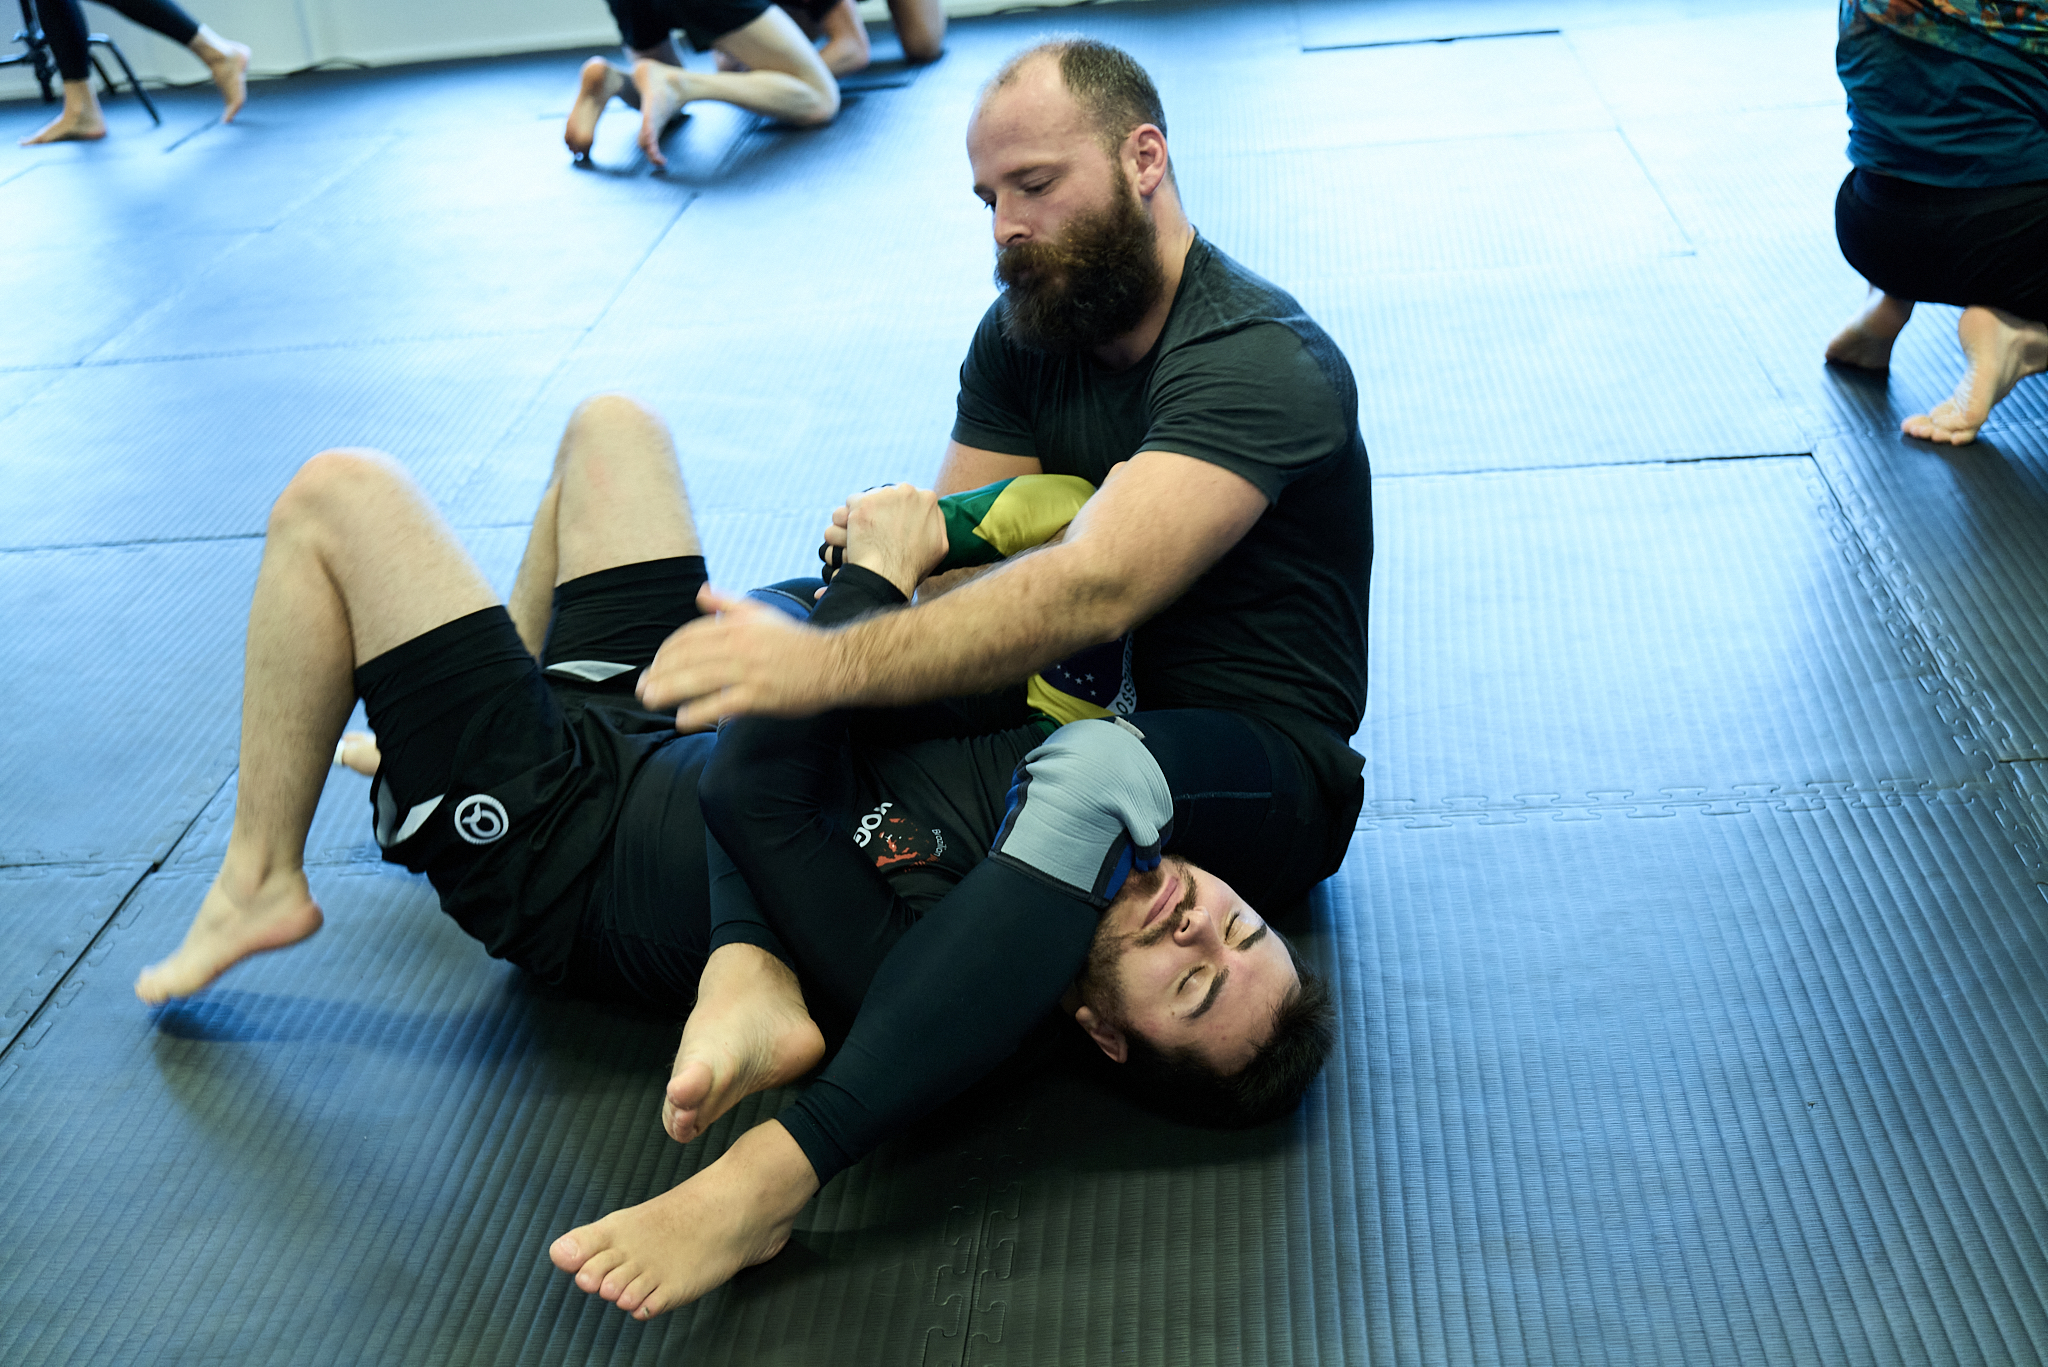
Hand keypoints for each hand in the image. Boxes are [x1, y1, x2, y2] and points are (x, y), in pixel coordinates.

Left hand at [638, 586, 844, 727]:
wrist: (833, 663)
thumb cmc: (796, 641)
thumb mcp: (761, 614)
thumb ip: (727, 604)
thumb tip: (700, 593)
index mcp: (737, 625)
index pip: (690, 636)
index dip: (667, 652)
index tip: (655, 666)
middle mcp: (739, 645)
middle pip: (688, 658)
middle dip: (660, 672)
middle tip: (642, 687)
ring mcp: (749, 671)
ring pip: (698, 680)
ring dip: (669, 690)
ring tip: (651, 700)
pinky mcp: (759, 696)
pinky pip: (721, 705)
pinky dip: (699, 712)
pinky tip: (682, 720)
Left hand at [837, 484, 947, 597]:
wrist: (888, 575)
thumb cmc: (914, 565)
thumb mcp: (940, 544)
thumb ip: (937, 522)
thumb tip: (932, 510)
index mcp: (928, 499)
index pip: (909, 498)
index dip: (900, 512)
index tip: (894, 526)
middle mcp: (907, 491)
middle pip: (889, 494)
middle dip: (883, 509)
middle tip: (880, 532)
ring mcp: (883, 495)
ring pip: (870, 497)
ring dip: (867, 512)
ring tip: (867, 534)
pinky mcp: (862, 502)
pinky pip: (851, 503)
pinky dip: (850, 516)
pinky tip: (856, 533)